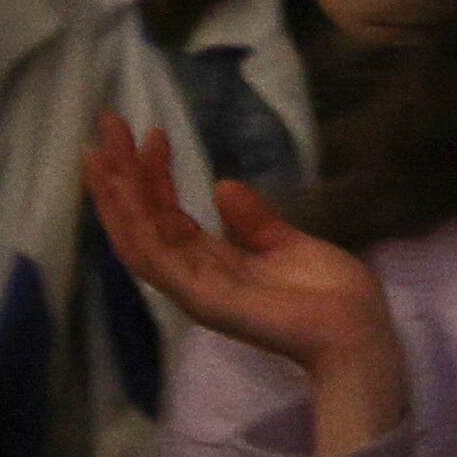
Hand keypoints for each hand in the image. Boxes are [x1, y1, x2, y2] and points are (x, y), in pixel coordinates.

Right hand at [83, 112, 406, 453]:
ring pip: (136, 236)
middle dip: (122, 175)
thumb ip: (254, 221)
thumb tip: (222, 186)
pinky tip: (120, 188)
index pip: (167, 216)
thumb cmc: (333, 296)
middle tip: (109, 125)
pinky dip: (131, 222)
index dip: (153, 177)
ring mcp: (191, 288)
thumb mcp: (289, 244)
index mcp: (214, 264)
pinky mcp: (197, 296)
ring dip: (114, 194)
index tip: (150, 134)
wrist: (357, 331)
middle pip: (144, 221)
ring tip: (99, 151)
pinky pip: (152, 256)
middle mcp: (193, 275)